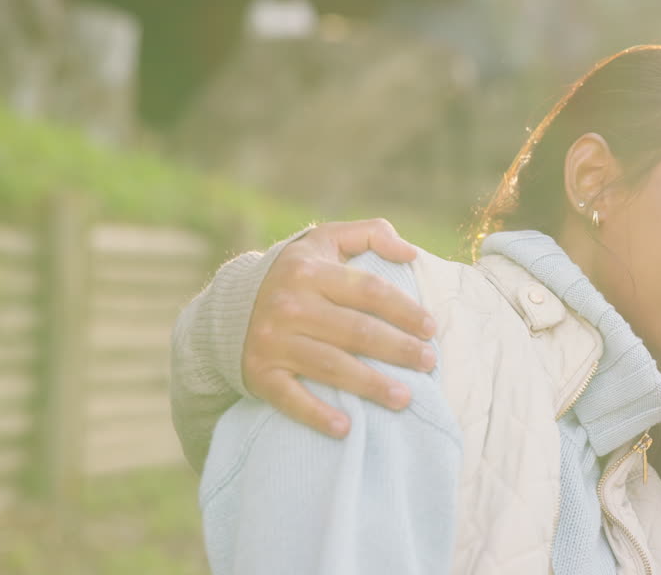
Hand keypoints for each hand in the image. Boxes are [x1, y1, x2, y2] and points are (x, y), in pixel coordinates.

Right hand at [243, 219, 436, 437]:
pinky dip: (317, 415)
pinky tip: (346, 427)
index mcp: (311, 271)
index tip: (431, 328)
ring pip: (331, 366)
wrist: (229, 307)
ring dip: (371, 385)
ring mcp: (274, 341)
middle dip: (397, 349)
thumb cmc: (298, 273)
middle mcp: (290, 305)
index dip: (404, 310)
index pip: (368, 290)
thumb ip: (371, 233)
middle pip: (356, 331)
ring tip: (405, 398)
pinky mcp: (260, 374)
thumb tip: (411, 252)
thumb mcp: (326, 240)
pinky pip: (291, 398)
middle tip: (429, 362)